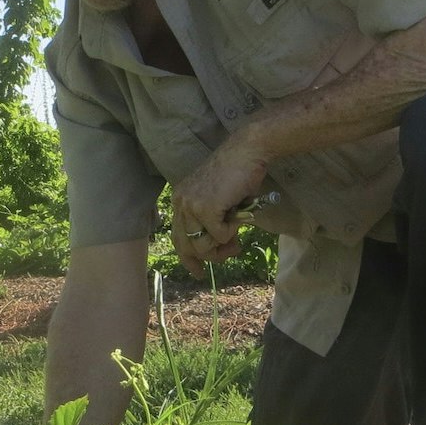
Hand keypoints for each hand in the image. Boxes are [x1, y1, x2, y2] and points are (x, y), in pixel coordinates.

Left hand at [171, 143, 267, 278]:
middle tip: (232, 250)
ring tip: (237, 233)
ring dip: (224, 244)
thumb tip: (220, 249)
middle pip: (188, 247)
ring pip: (203, 246)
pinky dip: (233, 231)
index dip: (188, 258)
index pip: (178, 237)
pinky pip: (219, 237)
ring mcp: (191, 206)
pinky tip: (238, 215)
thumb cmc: (239, 173)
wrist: (247, 151)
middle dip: (211, 256)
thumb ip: (214, 223)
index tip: (198, 272)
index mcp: (180, 200)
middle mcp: (181, 203)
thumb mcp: (221, 202)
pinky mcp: (205, 209)